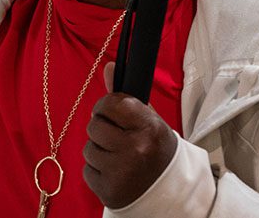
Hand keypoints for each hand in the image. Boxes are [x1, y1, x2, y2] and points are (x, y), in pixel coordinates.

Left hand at [82, 63, 177, 208]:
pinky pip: (87, 171)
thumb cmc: (156, 150)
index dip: (107, 106)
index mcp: (149, 128)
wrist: (171, 191)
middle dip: (102, 130)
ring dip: (99, 152)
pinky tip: (115, 173)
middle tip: (118, 139)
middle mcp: (136, 150)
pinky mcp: (108, 192)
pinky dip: (97, 171)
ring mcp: (121, 173)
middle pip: (94, 126)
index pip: (111, 103)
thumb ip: (125, 96)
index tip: (112, 113)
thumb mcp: (148, 120)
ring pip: (88, 149)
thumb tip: (109, 66)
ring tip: (119, 158)